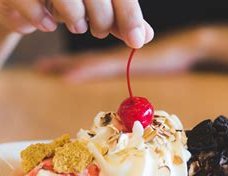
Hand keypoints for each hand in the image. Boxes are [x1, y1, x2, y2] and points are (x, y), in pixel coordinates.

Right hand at [0, 0, 152, 47]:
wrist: (20, 0)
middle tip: (99, 32)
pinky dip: (42, 20)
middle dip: (103, 19)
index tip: (136, 42)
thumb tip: (144, 37)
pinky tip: (48, 25)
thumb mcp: (96, 10)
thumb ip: (119, 20)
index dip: (129, 16)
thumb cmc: (64, 2)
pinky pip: (31, 4)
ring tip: (77, 26)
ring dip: (75, 18)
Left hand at [35, 28, 208, 81]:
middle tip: (39, 67)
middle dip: (60, 63)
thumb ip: (134, 69)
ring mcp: (120, 56)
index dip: (68, 61)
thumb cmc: (171, 56)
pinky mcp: (129, 60)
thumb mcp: (149, 62)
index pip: (87, 58)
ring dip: (66, 65)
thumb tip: (125, 78)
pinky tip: (70, 76)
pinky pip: (102, 66)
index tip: (48, 65)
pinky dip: (85, 71)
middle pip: (82, 58)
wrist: (188, 45)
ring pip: (87, 60)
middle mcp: (114, 55)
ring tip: (45, 69)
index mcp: (116, 56)